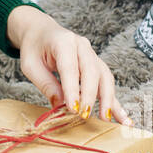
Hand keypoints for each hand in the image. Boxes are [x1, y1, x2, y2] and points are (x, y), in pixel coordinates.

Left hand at [6, 4, 131, 123]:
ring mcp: (92, 54)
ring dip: (107, 99)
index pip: (70, 67)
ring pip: (105, 76)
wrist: (40, 33)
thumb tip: (61, 107)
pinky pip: (107, 82)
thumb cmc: (34, 49)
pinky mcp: (96, 64)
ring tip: (107, 119)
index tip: (73, 109)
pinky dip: (113, 100)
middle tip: (84, 114)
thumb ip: (46, 85)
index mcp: (63, 42)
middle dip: (90, 95)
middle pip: (92, 71)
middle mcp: (81, 45)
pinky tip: (122, 116)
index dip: (73, 89)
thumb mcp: (31, 66)